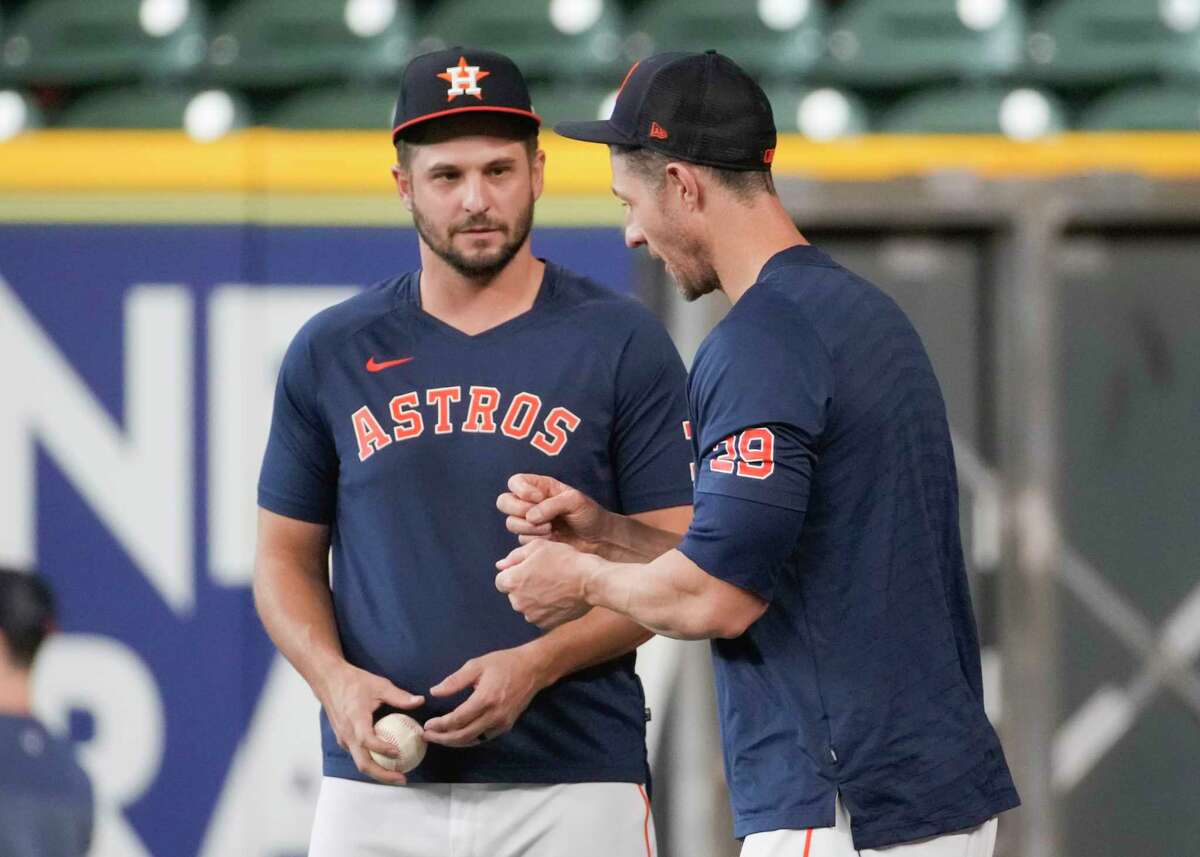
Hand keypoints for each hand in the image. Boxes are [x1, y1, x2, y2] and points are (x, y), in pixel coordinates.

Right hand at [318, 662, 424, 784]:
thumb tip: (420, 701)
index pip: (366, 740)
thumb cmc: (353, 682)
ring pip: (360, 762)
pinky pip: (358, 755)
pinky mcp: (343, 740)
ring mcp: (343, 739)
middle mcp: (347, 734)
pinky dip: (372, 762)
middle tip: (402, 778)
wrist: (329, 681)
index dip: (382, 749)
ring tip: (398, 774)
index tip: (398, 753)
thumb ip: (399, 696)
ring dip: (378, 771)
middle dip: (382, 775)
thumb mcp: (379, 686)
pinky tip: (387, 761)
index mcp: (355, 719)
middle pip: (363, 763)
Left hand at [422, 646, 550, 747]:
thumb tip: (434, 692)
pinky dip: (469, 740)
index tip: (427, 725)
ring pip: (473, 740)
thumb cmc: (504, 663)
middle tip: (427, 736)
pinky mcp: (507, 726)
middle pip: (463, 735)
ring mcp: (502, 723)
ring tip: (439, 738)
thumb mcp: (476, 665)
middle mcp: (494, 715)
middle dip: (443, 738)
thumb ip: (454, 681)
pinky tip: (458, 735)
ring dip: (454, 742)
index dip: (440, 725)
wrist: (533, 668)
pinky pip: (484, 738)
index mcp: (485, 699)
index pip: (457, 719)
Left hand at [495, 539, 594, 629]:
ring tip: (555, 586)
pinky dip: (546, 608)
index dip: (515, 572)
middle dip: (524, 586)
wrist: (590, 581)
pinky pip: (539, 614)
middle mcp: (517, 602)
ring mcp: (531, 615)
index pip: (501, 580)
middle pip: (514, 594)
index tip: (531, 568)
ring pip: (527, 605)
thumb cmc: (564, 560)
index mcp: (511, 582)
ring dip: (534, 597)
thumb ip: (514, 556)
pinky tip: (559, 597)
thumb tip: (500, 566)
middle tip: (546, 575)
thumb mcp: (538, 547)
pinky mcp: (545, 624)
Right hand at [496, 474, 608, 552]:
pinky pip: (521, 539)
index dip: (521, 489)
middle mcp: (531, 503)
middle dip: (518, 509)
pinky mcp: (533, 539)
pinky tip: (552, 539)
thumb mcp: (575, 501)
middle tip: (538, 518)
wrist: (599, 540)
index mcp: (541, 487)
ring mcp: (530, 522)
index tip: (538, 498)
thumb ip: (552, 504)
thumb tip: (530, 517)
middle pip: (504, 502)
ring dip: (529, 527)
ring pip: (511, 523)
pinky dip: (534, 539)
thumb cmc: (590, 515)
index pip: (515, 482)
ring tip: (551, 529)